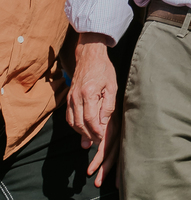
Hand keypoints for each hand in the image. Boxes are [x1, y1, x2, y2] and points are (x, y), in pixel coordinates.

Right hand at [67, 35, 119, 180]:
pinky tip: (83, 130)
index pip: (90, 119)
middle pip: (79, 124)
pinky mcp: (68, 98)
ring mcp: (70, 98)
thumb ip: (108, 105)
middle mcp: (76, 97)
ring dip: (81, 133)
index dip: (96, 132)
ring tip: (91, 140)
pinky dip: (75, 126)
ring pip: (72, 122)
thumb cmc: (104, 70)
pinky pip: (69, 117)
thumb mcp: (112, 86)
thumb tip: (103, 123)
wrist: (89, 55)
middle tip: (97, 144)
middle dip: (89, 136)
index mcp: (88, 93)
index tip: (102, 140)